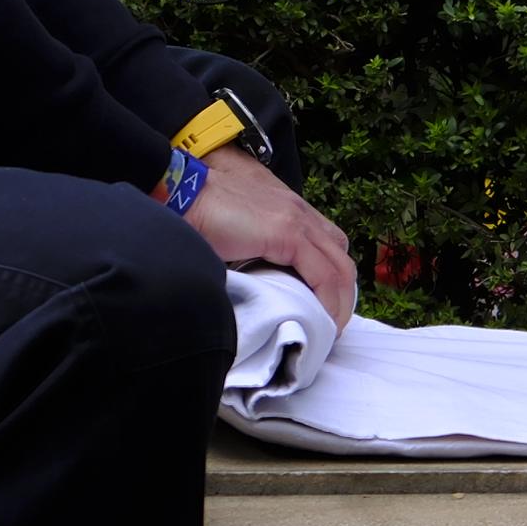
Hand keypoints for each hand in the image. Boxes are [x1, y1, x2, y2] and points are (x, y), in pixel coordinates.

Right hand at [181, 145, 357, 326]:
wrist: (184, 196)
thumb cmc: (200, 217)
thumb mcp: (241, 236)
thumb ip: (259, 252)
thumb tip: (263, 286)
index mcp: (289, 209)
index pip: (328, 246)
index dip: (332, 280)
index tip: (322, 308)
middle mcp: (300, 211)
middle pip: (340, 258)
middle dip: (342, 295)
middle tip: (329, 324)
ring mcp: (297, 220)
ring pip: (339, 268)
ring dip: (339, 303)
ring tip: (327, 329)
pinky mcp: (288, 233)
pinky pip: (323, 274)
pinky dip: (327, 301)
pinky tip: (320, 319)